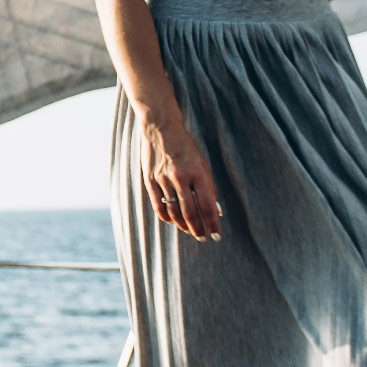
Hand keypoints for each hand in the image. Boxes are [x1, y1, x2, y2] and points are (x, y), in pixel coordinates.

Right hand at [141, 118, 222, 241]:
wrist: (161, 128)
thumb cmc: (186, 147)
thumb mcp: (202, 163)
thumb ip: (208, 186)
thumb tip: (215, 210)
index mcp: (199, 172)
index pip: (208, 205)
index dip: (212, 224)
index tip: (216, 236)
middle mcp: (181, 177)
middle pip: (191, 212)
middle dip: (198, 229)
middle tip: (203, 237)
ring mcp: (164, 179)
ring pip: (174, 211)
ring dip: (183, 225)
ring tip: (190, 231)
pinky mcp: (150, 180)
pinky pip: (158, 205)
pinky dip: (166, 217)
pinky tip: (172, 222)